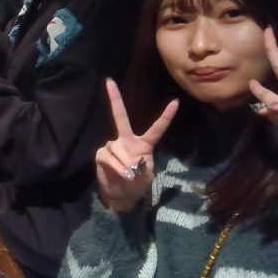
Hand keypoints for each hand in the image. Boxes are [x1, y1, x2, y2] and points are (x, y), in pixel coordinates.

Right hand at [95, 79, 177, 212]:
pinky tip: (120, 173)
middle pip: (120, 116)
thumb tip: (129, 162)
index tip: (175, 102)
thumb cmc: (137, 185)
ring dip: (124, 164)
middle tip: (109, 81)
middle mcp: (126, 140)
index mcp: (143, 144)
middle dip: (114, 98)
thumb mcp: (147, 177)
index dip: (165, 116)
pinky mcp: (102, 154)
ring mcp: (113, 146)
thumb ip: (142, 168)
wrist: (121, 196)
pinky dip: (116, 166)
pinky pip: (108, 156)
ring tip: (128, 175)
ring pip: (117, 148)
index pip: (156, 128)